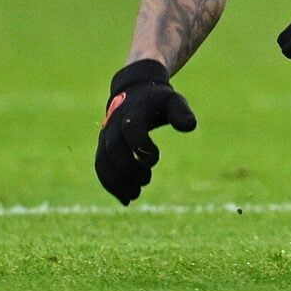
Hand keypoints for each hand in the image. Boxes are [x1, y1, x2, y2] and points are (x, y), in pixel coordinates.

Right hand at [95, 59, 196, 203]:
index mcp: (133, 112)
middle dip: (128, 169)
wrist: (134, 91)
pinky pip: (101, 168)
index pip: (131, 130)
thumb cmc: (158, 100)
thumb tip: (190, 126)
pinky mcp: (103, 147)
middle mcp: (114, 125)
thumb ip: (181, 113)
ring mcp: (105, 136)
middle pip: (113, 150)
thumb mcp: (173, 101)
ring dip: (117, 182)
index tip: (154, 159)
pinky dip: (111, 185)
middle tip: (146, 180)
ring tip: (135, 195)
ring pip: (103, 162)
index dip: (141, 147)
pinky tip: (126, 199)